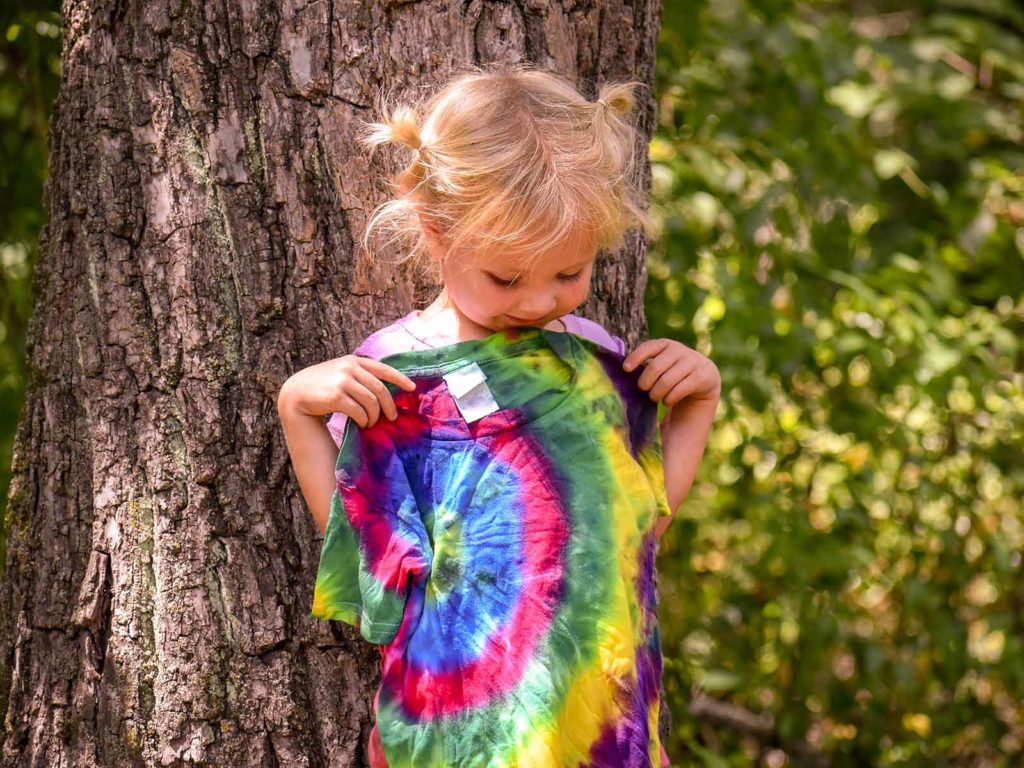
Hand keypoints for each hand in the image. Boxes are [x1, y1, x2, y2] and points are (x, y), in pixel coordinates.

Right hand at [278, 355, 416, 427]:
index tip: (412, 388)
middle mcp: (349, 368)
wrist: (296, 392)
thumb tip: (385, 390)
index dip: (400, 379)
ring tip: (371, 422)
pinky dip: (363, 420)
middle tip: (392, 417)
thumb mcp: (340, 372)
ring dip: (374, 416)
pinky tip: (361, 423)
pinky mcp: (335, 396)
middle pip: (380, 389)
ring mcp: (342, 381)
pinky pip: (359, 411)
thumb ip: (359, 375)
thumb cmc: (322, 385)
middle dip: (389, 405)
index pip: (383, 369)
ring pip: (371, 402)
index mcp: (354, 361)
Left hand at [622, 338, 720, 405]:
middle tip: (643, 389)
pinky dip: (669, 399)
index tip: (625, 369)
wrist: (704, 374)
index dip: (636, 357)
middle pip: (655, 367)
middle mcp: (679, 350)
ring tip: (654, 397)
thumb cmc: (673, 370)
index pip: (648, 347)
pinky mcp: (700, 376)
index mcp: (665, 344)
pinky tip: (667, 401)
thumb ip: (645, 362)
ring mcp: (691, 362)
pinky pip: (679, 390)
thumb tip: (622, 369)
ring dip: (656, 393)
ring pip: (666, 381)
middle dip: (645, 382)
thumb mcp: (661, 361)